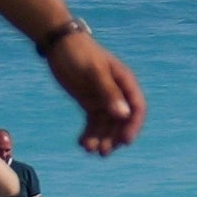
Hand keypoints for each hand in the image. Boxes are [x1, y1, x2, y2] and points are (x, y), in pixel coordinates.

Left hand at [43, 18, 143, 153]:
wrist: (59, 45)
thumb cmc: (79, 53)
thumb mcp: (94, 72)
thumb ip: (109, 93)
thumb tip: (124, 115)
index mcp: (125, 83)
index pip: (136, 108)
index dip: (133, 126)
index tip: (125, 142)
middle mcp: (118, 93)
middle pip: (121, 121)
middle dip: (113, 137)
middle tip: (102, 152)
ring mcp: (103, 98)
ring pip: (106, 124)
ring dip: (100, 138)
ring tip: (88, 150)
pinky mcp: (90, 102)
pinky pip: (93, 122)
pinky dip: (89, 133)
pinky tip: (82, 143)